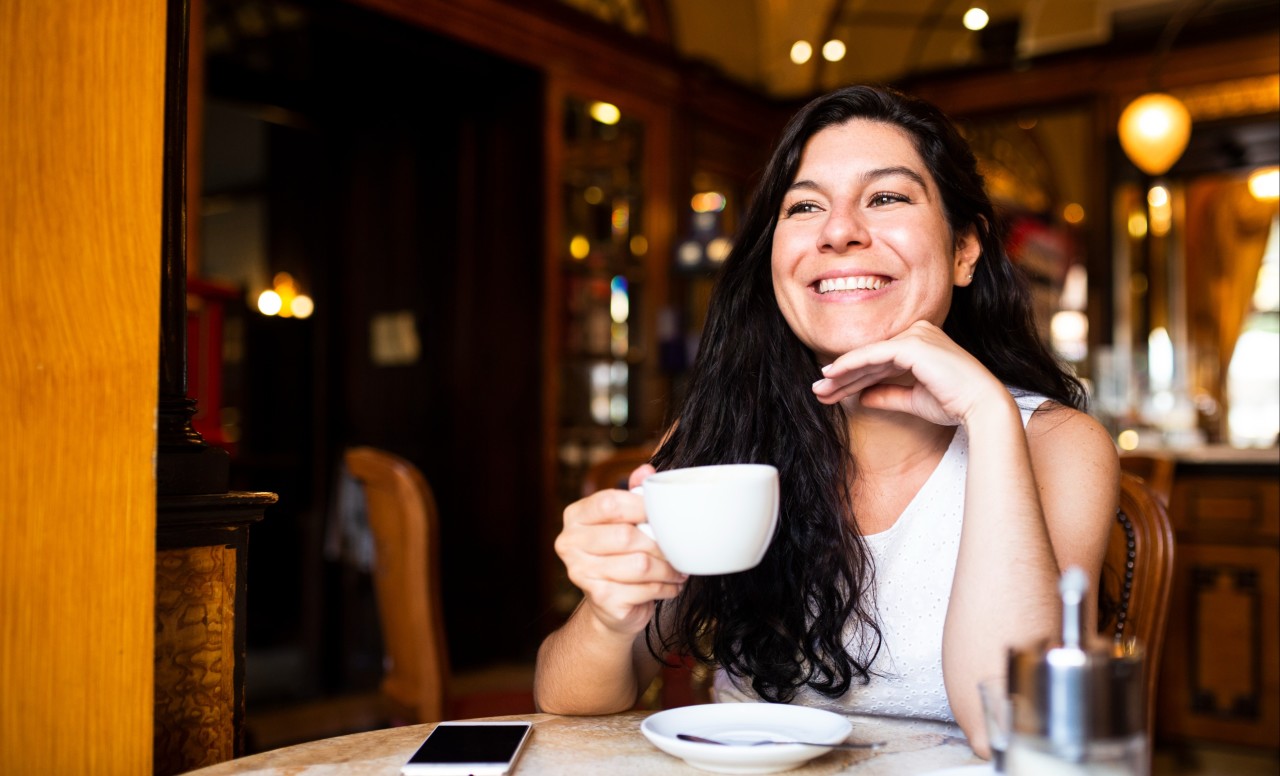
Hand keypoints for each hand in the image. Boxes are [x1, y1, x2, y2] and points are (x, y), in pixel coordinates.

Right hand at [555, 464, 685, 635]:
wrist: (609, 605)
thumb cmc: (619, 554)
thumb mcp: (624, 520)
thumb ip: (634, 494)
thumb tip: (647, 471)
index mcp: (575, 517)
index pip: (609, 502)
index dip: (642, 506)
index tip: (664, 513)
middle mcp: (570, 543)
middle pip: (626, 536)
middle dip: (660, 544)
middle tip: (678, 548)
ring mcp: (581, 573)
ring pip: (639, 565)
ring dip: (667, 568)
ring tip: (678, 569)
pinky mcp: (599, 598)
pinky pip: (643, 589)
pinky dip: (664, 587)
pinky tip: (670, 585)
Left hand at [810, 320, 1006, 425]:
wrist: (981, 407)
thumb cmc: (954, 403)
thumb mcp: (914, 400)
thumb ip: (888, 395)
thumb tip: (862, 398)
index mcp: (921, 343)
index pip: (880, 361)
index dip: (854, 378)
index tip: (832, 393)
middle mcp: (918, 333)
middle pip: (871, 358)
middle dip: (842, 378)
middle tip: (818, 392)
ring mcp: (915, 335)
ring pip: (868, 356)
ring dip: (841, 374)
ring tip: (819, 389)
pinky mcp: (911, 344)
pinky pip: (873, 355)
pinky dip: (850, 365)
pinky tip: (831, 375)